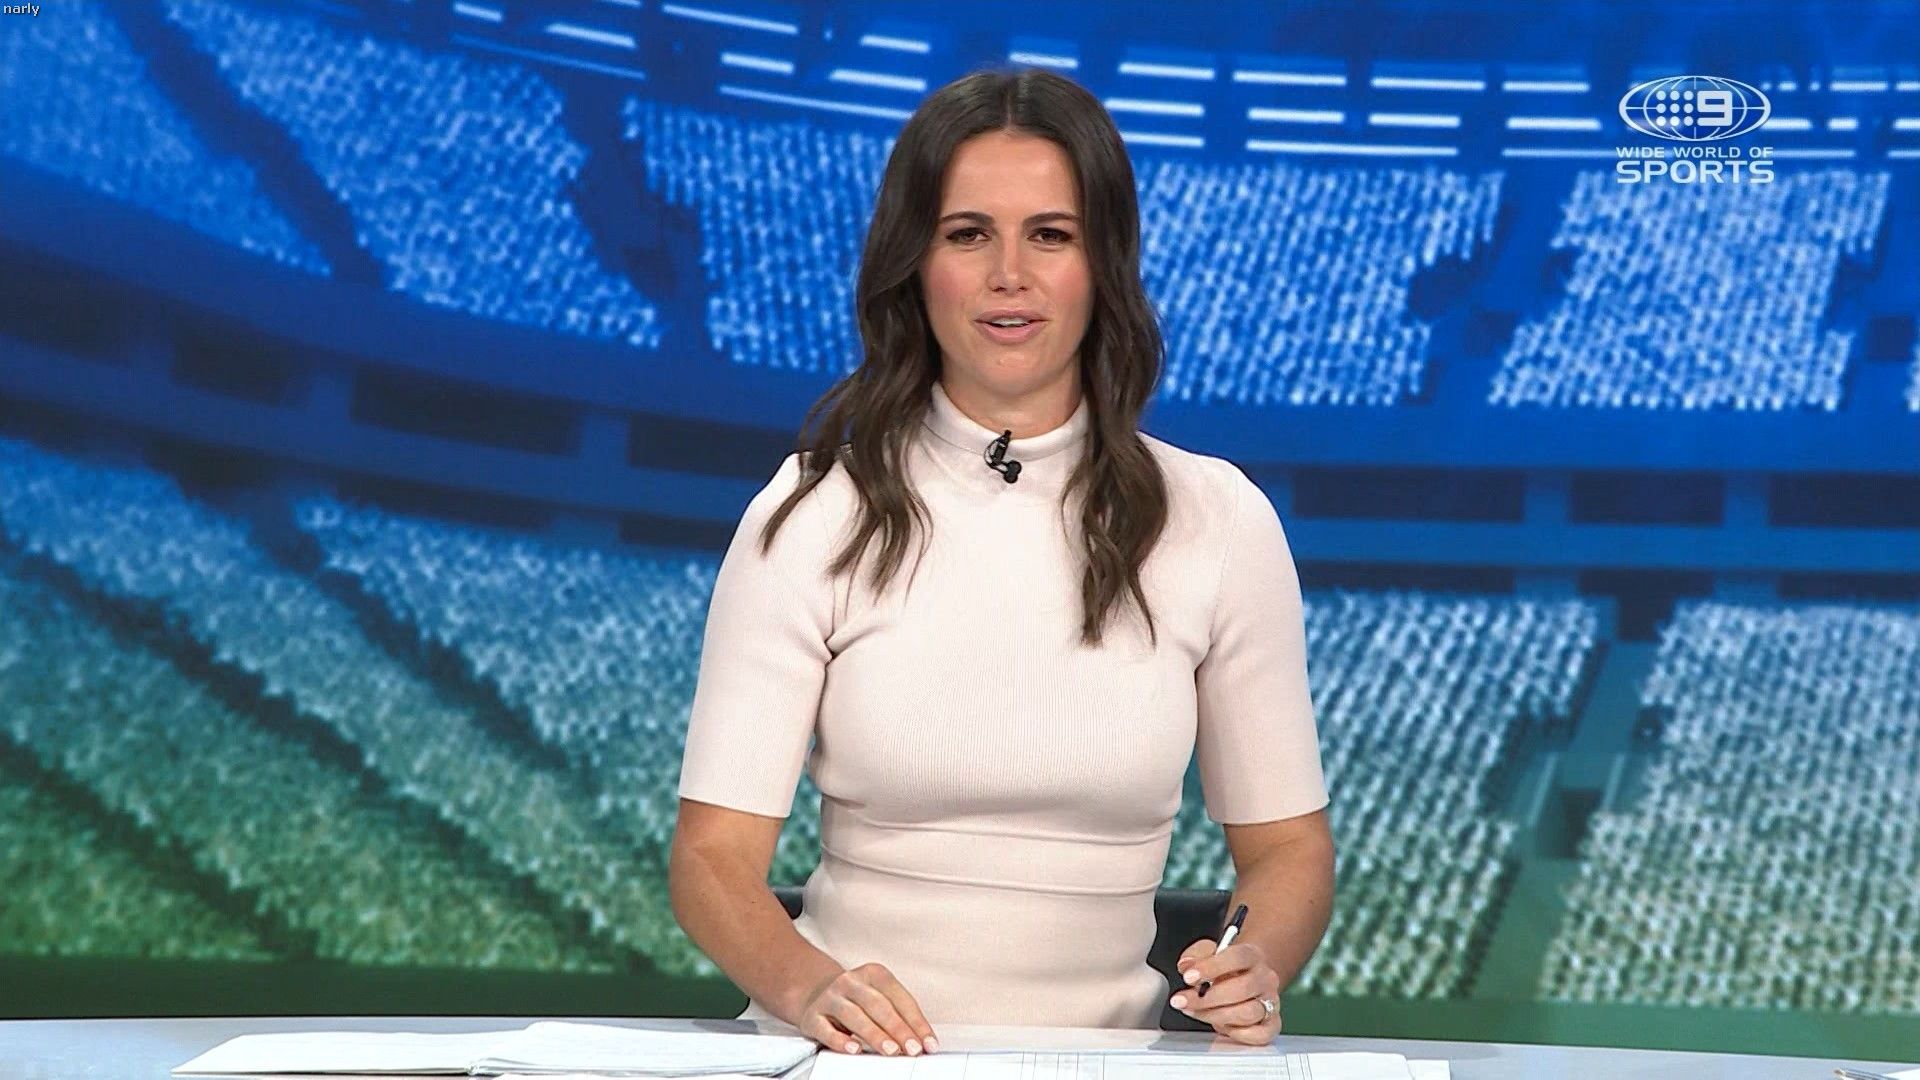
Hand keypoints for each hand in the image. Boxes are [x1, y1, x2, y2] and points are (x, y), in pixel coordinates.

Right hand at [794, 962, 938, 1057]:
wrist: (816, 996)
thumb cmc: (856, 1001)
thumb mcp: (877, 998)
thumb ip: (897, 1014)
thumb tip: (919, 1040)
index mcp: (873, 973)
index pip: (899, 997)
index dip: (916, 1021)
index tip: (928, 1042)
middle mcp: (850, 982)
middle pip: (877, 1005)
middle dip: (898, 1028)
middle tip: (912, 1048)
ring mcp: (830, 998)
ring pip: (854, 1015)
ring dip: (875, 1034)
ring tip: (891, 1050)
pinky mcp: (813, 1016)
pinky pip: (826, 1029)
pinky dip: (841, 1040)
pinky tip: (854, 1049)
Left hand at [1169, 937, 1281, 1044]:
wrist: (1247, 978)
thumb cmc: (1227, 969)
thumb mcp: (1209, 953)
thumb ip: (1196, 955)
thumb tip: (1186, 966)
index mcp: (1252, 955)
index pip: (1237, 958)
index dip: (1211, 968)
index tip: (1188, 977)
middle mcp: (1265, 978)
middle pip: (1242, 988)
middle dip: (1206, 999)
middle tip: (1183, 1001)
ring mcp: (1271, 1002)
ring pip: (1247, 1013)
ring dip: (1215, 1015)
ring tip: (1196, 1012)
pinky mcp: (1272, 1024)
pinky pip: (1259, 1034)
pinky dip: (1238, 1033)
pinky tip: (1223, 1025)